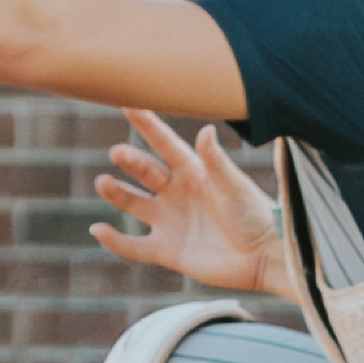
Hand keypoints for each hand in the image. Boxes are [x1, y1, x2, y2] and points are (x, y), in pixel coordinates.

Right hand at [90, 111, 283, 297]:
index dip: (147, 125)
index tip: (128, 104)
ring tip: (103, 183)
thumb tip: (205, 130)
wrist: (266, 258)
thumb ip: (216, 162)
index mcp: (194, 173)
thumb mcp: (234, 186)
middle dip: (129, 160)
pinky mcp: (166, 251)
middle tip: (118, 153)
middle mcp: (177, 193)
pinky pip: (134, 246)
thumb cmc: (256, 216)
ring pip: (133, 203)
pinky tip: (98, 230)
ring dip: (116, 192)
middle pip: (145, 171)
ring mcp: (170, 222)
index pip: (165, 144)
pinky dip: (114, 241)